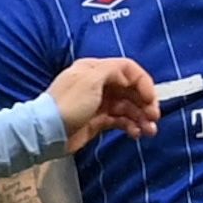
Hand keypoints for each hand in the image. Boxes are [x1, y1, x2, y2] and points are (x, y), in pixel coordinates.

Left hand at [45, 57, 162, 152]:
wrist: (47, 132)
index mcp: (95, 69)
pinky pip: (121, 121)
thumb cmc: (68, 104)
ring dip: (141, 117)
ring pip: (128, 107)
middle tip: (154, 118)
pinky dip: (131, 126)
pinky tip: (136, 134)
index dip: (143, 83)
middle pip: (131, 89)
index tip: (151, 99)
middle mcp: (99, 84)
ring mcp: (99, 103)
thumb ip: (113, 71)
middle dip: (145, 103)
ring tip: (149, 131)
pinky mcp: (98, 121)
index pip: (128, 70)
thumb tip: (129, 75)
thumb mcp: (90, 79)